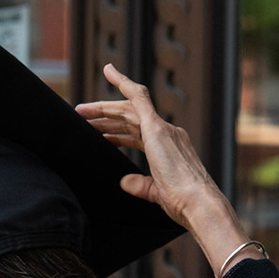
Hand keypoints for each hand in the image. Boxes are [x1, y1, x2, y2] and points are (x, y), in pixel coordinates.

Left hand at [76, 65, 256, 277]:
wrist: (198, 204)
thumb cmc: (183, 204)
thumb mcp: (156, 193)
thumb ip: (140, 185)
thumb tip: (124, 182)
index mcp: (169, 148)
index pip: (137, 133)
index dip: (118, 128)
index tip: (101, 124)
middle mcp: (168, 133)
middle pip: (129, 119)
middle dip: (104, 117)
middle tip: (81, 115)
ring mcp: (164, 129)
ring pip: (128, 110)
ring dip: (103, 109)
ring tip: (80, 111)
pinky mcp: (158, 129)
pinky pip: (139, 98)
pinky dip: (124, 83)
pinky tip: (109, 73)